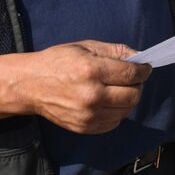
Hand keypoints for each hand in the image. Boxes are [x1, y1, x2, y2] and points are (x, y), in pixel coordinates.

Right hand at [12, 40, 151, 134]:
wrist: (30, 85)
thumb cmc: (57, 62)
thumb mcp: (85, 47)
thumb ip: (115, 51)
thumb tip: (139, 58)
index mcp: (91, 70)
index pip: (132, 74)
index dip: (143, 70)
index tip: (145, 68)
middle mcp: (91, 95)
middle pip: (133, 94)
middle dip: (137, 85)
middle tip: (131, 79)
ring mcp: (88, 114)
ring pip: (127, 110)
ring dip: (127, 99)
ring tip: (117, 90)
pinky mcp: (85, 127)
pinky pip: (114, 122)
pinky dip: (116, 112)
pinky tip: (107, 102)